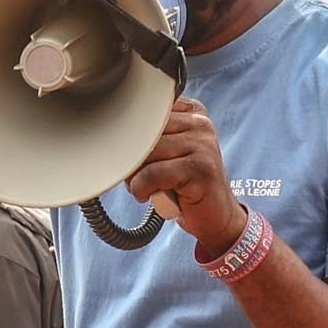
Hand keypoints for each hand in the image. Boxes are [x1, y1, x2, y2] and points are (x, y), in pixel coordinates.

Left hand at [119, 88, 248, 261]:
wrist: (215, 215)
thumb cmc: (183, 185)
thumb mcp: (166, 154)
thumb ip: (148, 139)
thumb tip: (112, 138)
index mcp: (191, 113)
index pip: (146, 112)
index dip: (130, 135)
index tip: (127, 152)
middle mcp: (200, 124)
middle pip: (144, 131)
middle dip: (130, 157)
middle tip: (132, 175)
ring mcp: (203, 145)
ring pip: (146, 151)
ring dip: (134, 175)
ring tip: (143, 186)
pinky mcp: (201, 169)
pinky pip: (153, 173)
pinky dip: (141, 188)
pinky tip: (147, 195)